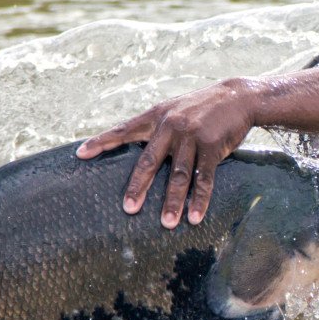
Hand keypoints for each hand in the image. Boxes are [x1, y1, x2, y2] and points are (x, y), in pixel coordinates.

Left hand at [75, 78, 257, 227]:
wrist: (238, 96)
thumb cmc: (202, 107)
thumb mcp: (174, 110)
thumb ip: (156, 128)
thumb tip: (137, 153)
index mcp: (156, 117)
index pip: (123, 130)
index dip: (101, 142)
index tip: (80, 154)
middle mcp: (171, 125)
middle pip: (149, 160)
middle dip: (138, 186)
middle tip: (129, 208)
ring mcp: (192, 136)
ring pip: (178, 174)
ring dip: (172, 201)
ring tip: (166, 223)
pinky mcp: (213, 146)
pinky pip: (204, 177)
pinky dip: (199, 199)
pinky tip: (194, 216)